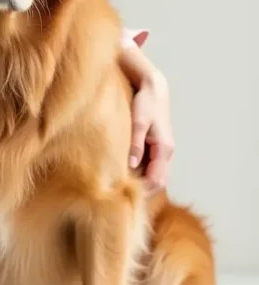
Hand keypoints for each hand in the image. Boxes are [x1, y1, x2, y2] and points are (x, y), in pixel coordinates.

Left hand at [128, 69, 174, 194]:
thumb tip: (132, 164)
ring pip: (155, 175)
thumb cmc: (145, 103)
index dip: (142, 191)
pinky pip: (150, 167)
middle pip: (158, 182)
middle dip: (142, 191)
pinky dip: (140, 173)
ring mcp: (162, 150)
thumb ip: (135, 143)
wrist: (152, 88)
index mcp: (164, 149)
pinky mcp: (155, 147)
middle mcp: (166, 152)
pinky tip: (124, 173)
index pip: (157, 180)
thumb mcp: (138, 122)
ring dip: (140, 183)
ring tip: (119, 188)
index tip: (123, 196)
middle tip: (119, 197)